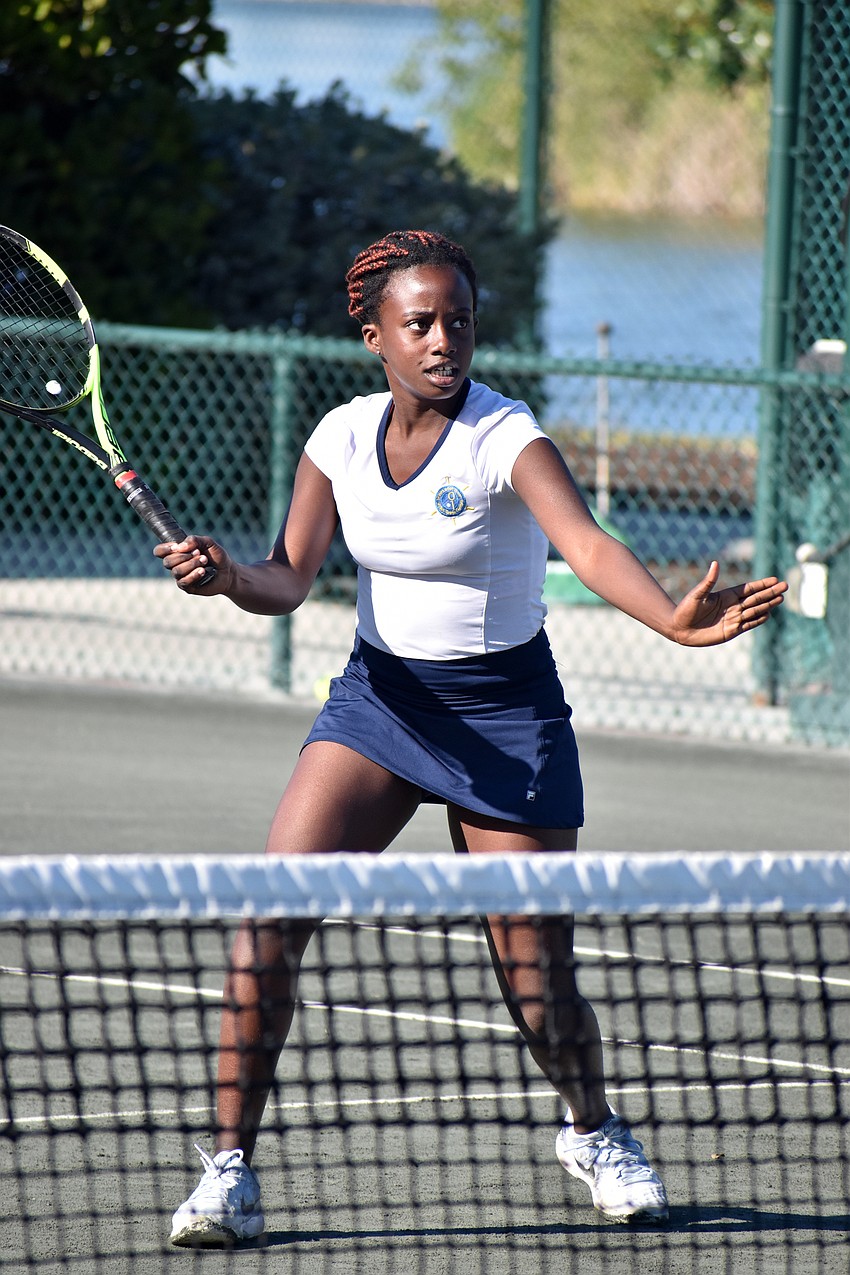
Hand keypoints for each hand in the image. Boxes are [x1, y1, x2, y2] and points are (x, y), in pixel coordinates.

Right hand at [153, 535, 233, 594]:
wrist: (228, 571)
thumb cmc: (217, 556)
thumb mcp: (208, 543)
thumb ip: (194, 539)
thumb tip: (180, 546)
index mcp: (177, 553)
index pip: (159, 551)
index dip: (164, 549)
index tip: (176, 546)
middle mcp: (176, 565)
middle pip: (167, 561)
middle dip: (183, 556)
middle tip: (199, 553)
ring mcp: (181, 577)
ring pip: (176, 571)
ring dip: (191, 564)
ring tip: (204, 561)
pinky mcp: (187, 587)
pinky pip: (184, 582)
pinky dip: (194, 575)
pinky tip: (203, 571)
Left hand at [671, 561, 786, 646]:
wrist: (680, 629)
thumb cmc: (686, 610)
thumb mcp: (697, 595)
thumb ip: (708, 581)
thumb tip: (715, 563)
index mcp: (726, 595)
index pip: (749, 588)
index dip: (762, 584)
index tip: (775, 579)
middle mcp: (732, 606)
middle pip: (756, 598)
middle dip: (770, 592)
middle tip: (786, 586)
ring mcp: (733, 618)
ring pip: (755, 610)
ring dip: (768, 604)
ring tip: (781, 598)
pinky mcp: (732, 630)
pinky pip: (749, 624)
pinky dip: (758, 619)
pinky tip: (768, 614)